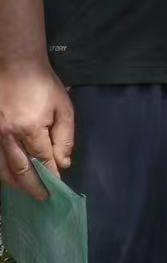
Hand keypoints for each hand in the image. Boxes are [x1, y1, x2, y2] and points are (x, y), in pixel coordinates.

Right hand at [0, 62, 71, 200]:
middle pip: (20, 170)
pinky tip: (7, 176)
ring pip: (1, 168)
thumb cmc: (43, 84)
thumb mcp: (63, 107)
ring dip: (13, 183)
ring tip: (24, 191)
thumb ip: (65, 137)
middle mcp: (7, 135)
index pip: (43, 160)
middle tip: (41, 198)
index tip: (57, 188)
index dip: (51, 175)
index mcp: (30, 128)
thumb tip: (63, 163)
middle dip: (32, 186)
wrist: (15, 64)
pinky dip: (0, 170)